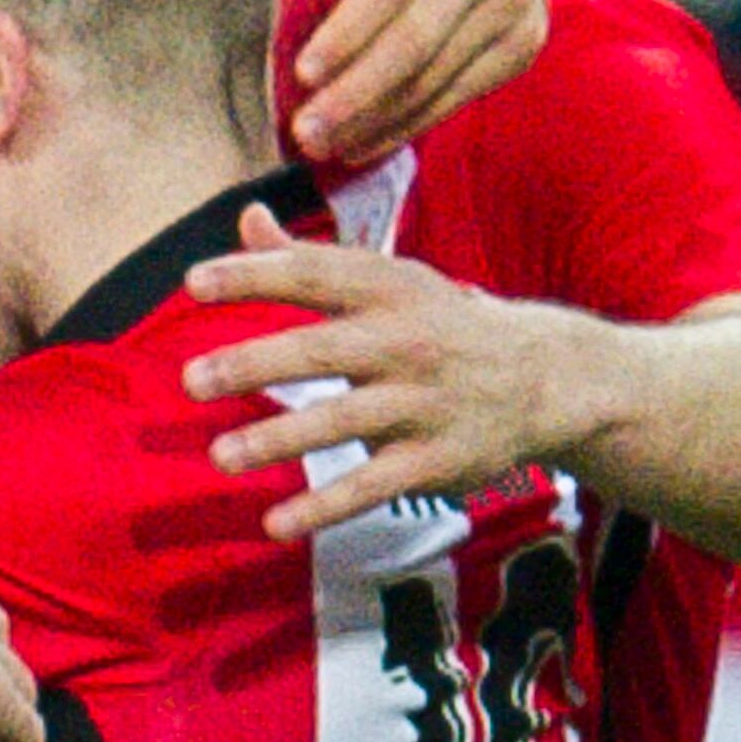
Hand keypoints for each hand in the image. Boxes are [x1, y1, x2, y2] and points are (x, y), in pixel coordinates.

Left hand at [179, 203, 591, 537]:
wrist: (549, 376)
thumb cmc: (439, 323)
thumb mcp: (388, 282)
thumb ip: (310, 258)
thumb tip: (246, 218)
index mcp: (389, 290)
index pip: (315, 275)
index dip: (255, 276)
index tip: (192, 284)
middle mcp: (405, 342)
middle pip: (323, 350)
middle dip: (256, 364)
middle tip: (192, 379)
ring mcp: (422, 403)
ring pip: (343, 421)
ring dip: (280, 440)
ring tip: (221, 457)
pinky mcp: (434, 459)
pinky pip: (372, 485)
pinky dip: (325, 506)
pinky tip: (275, 523)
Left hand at [289, 0, 543, 163]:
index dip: (349, 32)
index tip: (304, 75)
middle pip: (417, 40)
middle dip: (356, 93)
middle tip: (306, 133)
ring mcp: (516, 2)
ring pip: (436, 78)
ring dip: (375, 121)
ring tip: (323, 147)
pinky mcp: (524, 43)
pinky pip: (458, 97)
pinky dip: (406, 127)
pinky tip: (362, 144)